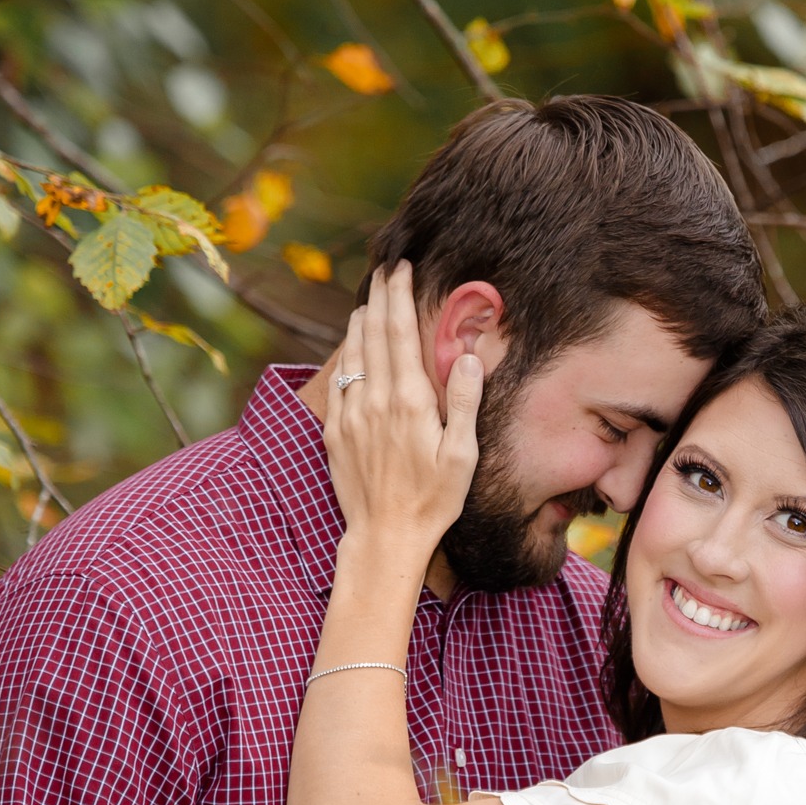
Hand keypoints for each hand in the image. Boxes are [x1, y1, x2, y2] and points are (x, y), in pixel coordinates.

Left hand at [324, 264, 481, 550]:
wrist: (385, 536)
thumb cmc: (434, 498)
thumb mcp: (463, 454)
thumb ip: (465, 400)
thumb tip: (469, 355)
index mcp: (410, 401)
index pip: (401, 333)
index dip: (399, 295)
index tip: (401, 268)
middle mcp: (376, 400)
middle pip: (374, 333)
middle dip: (380, 296)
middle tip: (385, 269)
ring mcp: (352, 414)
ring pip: (352, 352)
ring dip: (360, 321)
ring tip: (370, 298)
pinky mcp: (336, 431)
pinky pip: (340, 381)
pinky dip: (347, 355)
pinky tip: (352, 348)